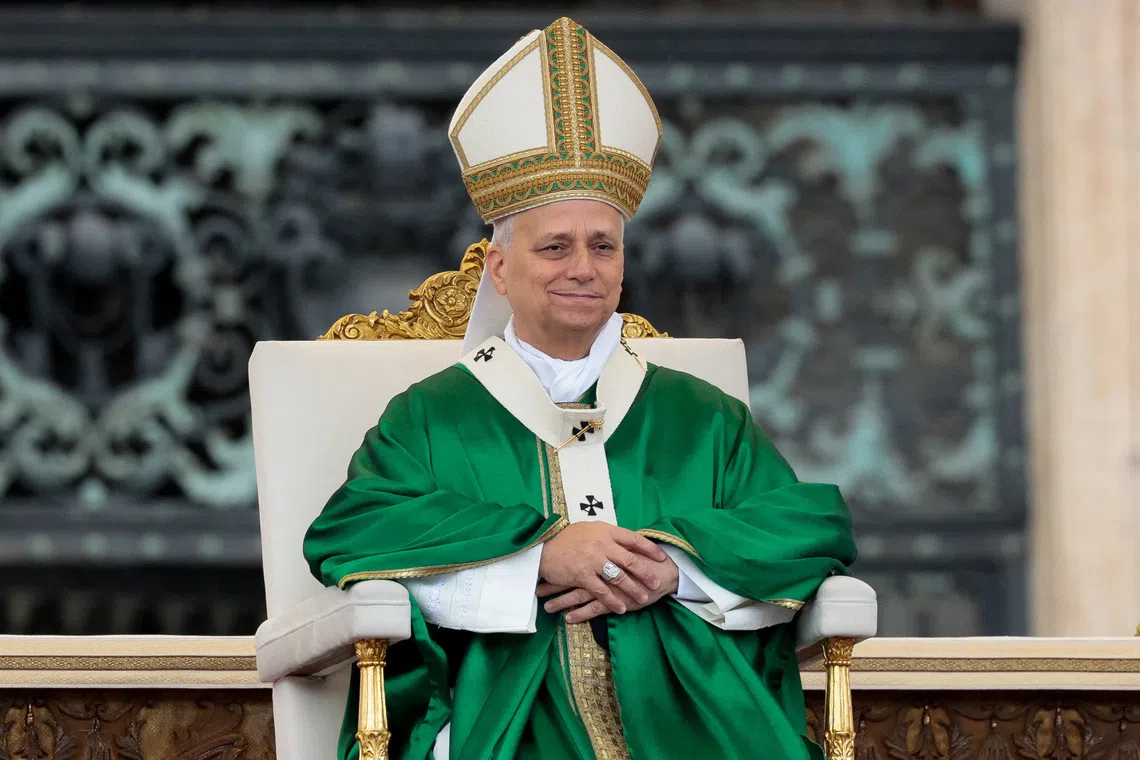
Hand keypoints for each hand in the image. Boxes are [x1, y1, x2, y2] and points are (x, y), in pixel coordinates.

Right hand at [538, 522, 667, 616]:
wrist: (542, 548)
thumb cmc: (566, 538)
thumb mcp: (588, 529)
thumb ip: (607, 535)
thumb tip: (625, 542)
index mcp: (605, 530)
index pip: (633, 538)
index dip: (649, 549)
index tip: (661, 557)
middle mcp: (601, 544)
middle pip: (629, 560)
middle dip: (645, 573)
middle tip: (656, 583)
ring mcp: (592, 560)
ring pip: (618, 577)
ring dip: (632, 589)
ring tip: (643, 599)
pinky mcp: (582, 575)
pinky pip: (601, 591)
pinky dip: (613, 601)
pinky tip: (621, 608)